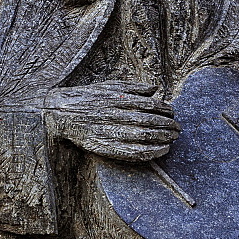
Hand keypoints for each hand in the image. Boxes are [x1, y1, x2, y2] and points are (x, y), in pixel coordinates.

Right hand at [44, 81, 179, 161]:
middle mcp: (115, 114)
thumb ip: (133, 87)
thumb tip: (155, 88)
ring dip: (163, 138)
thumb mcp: (109, 85)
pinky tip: (162, 150)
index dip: (165, 109)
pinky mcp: (105, 146)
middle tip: (178, 128)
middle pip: (149, 120)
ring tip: (173, 138)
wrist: (60, 113)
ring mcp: (109, 131)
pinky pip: (133, 152)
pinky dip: (151, 152)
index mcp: (117, 98)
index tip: (173, 112)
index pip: (149, 104)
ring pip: (144, 136)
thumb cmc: (88, 98)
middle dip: (167, 125)